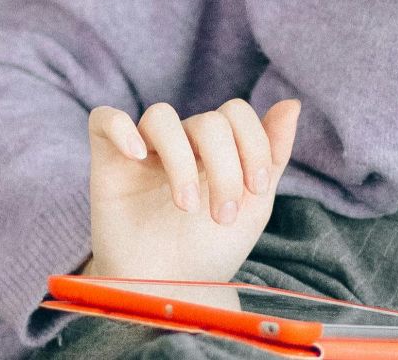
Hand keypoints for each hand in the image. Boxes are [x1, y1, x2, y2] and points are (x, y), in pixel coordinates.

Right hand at [82, 98, 300, 283]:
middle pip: (207, 121)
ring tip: (185, 206)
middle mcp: (181, 141)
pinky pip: (104, 120)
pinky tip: (138, 156)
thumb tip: (292, 104)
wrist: (170, 293)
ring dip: (181, 161)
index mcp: (217, 146)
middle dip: (225, 168)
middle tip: (223, 215)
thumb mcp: (254, 204)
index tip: (257, 190)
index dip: (253, 144)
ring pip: (160, 116)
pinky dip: (121, 128)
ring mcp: (144, 149)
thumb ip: (273, 154)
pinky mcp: (107, 161)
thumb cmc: (211, 250)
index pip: (236, 113)